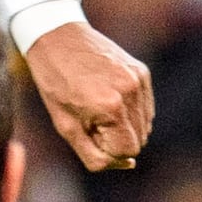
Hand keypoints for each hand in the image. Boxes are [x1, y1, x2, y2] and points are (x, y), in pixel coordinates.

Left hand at [26, 22, 156, 172]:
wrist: (57, 37)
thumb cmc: (55, 84)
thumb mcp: (66, 127)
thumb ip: (95, 155)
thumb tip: (128, 165)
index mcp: (110, 107)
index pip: (127, 152)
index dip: (108, 149)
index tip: (89, 131)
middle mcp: (130, 92)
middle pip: (139, 140)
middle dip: (117, 138)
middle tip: (91, 117)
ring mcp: (139, 80)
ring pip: (145, 125)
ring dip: (124, 125)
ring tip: (98, 105)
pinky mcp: (142, 71)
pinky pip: (146, 107)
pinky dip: (131, 110)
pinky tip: (109, 96)